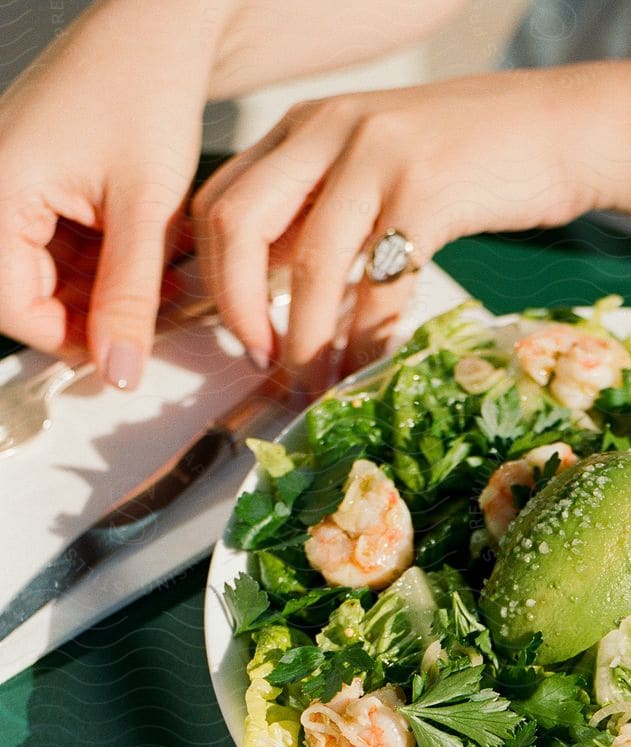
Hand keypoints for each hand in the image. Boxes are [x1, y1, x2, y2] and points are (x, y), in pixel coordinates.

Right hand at [0, 0, 219, 385]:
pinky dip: (102, 259)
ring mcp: (12, 181)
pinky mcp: (37, 179)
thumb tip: (117, 371)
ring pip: (48, 274)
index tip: (124, 354)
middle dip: (91, 311)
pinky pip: (59, 244)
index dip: (71, 339)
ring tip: (158, 280)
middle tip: (150, 318)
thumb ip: (129, 298)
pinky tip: (144, 254)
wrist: (158, 27)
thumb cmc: (145, 89)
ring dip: (102, 288)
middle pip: (27, 292)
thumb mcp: (145, 210)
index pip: (13, 305)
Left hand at [192, 71, 607, 376]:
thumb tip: (272, 283)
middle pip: (238, 223)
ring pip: (308, 265)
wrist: (567, 129)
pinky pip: (379, 284)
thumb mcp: (380, 164)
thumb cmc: (480, 157)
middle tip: (261, 363)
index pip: (221, 199)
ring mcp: (378, 156)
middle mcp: (330, 128)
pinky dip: (368, 338)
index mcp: (308, 124)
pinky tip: (370, 366)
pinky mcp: (428, 193)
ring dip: (305, 341)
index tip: (239, 333)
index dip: (213, 276)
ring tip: (314, 384)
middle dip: (238, 309)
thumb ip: (323, 208)